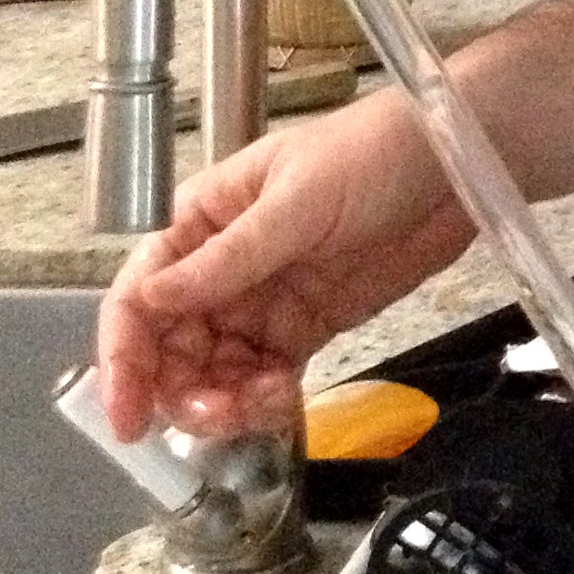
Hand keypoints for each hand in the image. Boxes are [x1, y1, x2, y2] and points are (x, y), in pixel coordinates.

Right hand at [95, 85, 471, 441]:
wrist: (449, 164)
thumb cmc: (368, 157)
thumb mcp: (295, 202)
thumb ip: (227, 257)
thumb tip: (149, 299)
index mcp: (201, 222)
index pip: (139, 296)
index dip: (124, 358)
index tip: (126, 416)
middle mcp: (220, 267)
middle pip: (171, 348)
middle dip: (181, 392)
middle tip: (218, 416)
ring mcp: (262, 302)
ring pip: (214, 373)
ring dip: (224, 403)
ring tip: (262, 405)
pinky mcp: (305, 329)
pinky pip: (263, 379)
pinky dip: (262, 400)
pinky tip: (281, 400)